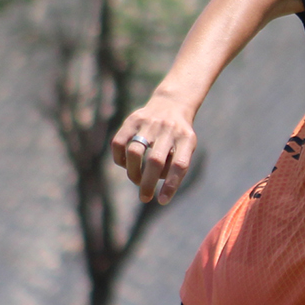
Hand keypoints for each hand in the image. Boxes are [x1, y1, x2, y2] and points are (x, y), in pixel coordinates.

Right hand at [113, 88, 197, 204]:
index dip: (171, 185)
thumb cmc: (179, 135)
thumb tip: (156, 185)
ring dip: (133, 172)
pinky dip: (119, 158)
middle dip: (147, 183)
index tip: (162, 201)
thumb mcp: (186, 148)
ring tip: (137, 180)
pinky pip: (119, 142)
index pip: (180, 165)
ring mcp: (149, 123)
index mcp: (186, 139)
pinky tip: (124, 165)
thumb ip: (175, 166)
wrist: (171, 104)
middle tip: (144, 198)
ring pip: (134, 152)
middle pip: (155, 161)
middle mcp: (168, 130)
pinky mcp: (132, 120)